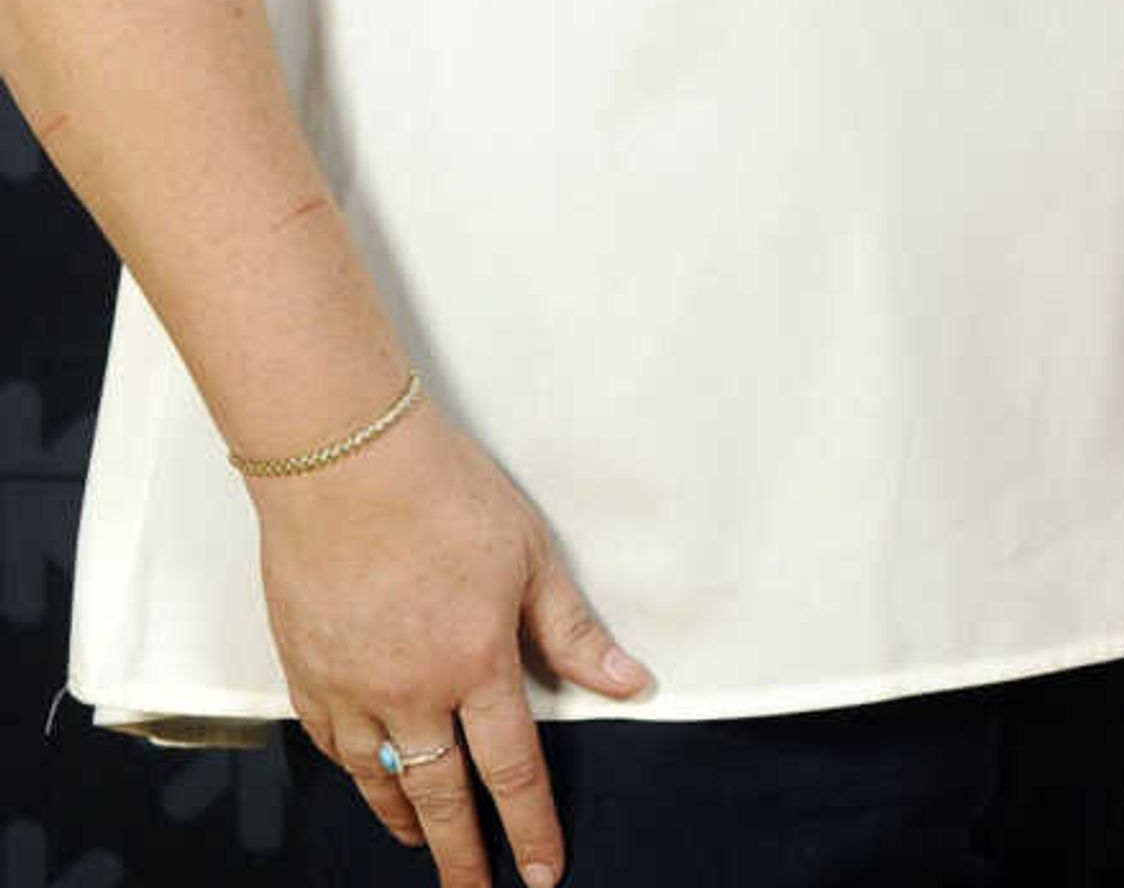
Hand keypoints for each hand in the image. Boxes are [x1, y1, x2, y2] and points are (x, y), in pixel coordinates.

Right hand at [253, 397, 650, 887]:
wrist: (344, 464)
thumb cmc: (444, 496)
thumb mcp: (533, 558)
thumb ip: (575, 634)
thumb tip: (629, 684)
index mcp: (476, 664)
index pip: (512, 768)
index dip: (531, 826)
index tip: (543, 872)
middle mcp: (410, 691)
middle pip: (442, 795)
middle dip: (464, 855)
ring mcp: (350, 688)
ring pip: (380, 779)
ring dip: (406, 819)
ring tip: (424, 846)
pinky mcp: (305, 673)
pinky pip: (332, 745)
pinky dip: (355, 771)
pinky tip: (369, 778)